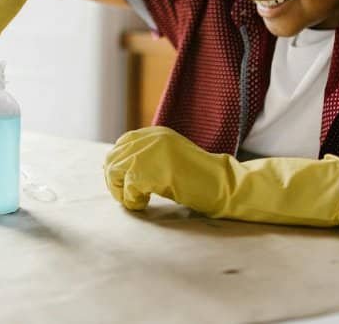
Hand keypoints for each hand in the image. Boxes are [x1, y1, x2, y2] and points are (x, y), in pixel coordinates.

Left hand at [103, 126, 338, 226]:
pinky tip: (145, 204)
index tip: (126, 184)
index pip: (122, 144)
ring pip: (115, 171)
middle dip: (114, 180)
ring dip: (121, 191)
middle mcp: (151, 138)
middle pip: (113, 157)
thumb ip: (149, 157)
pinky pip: (127, 187)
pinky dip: (131, 200)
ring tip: (137, 201)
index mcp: (155, 133)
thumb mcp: (170, 158)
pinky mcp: (152, 171)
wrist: (225, 185)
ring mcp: (151, 153)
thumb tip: (117, 168)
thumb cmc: (201, 178)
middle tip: (129, 197)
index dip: (118, 166)